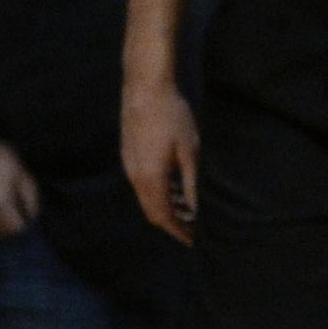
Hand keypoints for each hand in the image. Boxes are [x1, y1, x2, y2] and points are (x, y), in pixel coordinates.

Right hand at [120, 78, 200, 243]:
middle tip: (197, 228)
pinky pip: (144, 183)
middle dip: (174, 222)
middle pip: (153, 211)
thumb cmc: (172, 117)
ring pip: (148, 197)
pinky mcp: (131, 155)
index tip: (195, 241)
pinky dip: (161, 192)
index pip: (162, 217)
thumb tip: (196, 210)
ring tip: (192, 209)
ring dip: (169, 206)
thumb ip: (191, 184)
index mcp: (149, 178)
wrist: (145, 87)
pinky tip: (178, 188)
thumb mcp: (190, 152)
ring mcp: (130, 165)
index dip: (179, 231)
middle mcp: (135, 176)